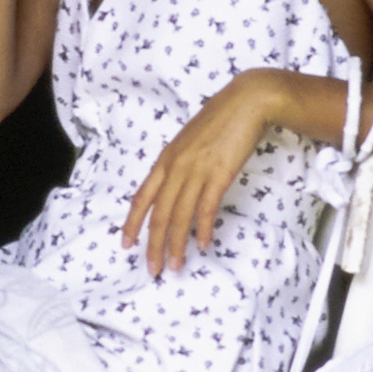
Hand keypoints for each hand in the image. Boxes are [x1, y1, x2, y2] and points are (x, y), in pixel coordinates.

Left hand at [122, 73, 277, 277]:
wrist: (246, 102)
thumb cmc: (220, 120)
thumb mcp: (189, 141)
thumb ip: (179, 164)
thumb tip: (175, 186)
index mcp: (165, 159)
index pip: (142, 197)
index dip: (132, 223)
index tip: (126, 244)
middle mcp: (175, 167)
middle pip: (159, 214)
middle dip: (153, 244)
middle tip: (152, 269)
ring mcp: (196, 170)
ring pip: (180, 215)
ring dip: (176, 244)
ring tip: (175, 265)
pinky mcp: (219, 174)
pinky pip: (206, 208)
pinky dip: (203, 228)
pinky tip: (202, 245)